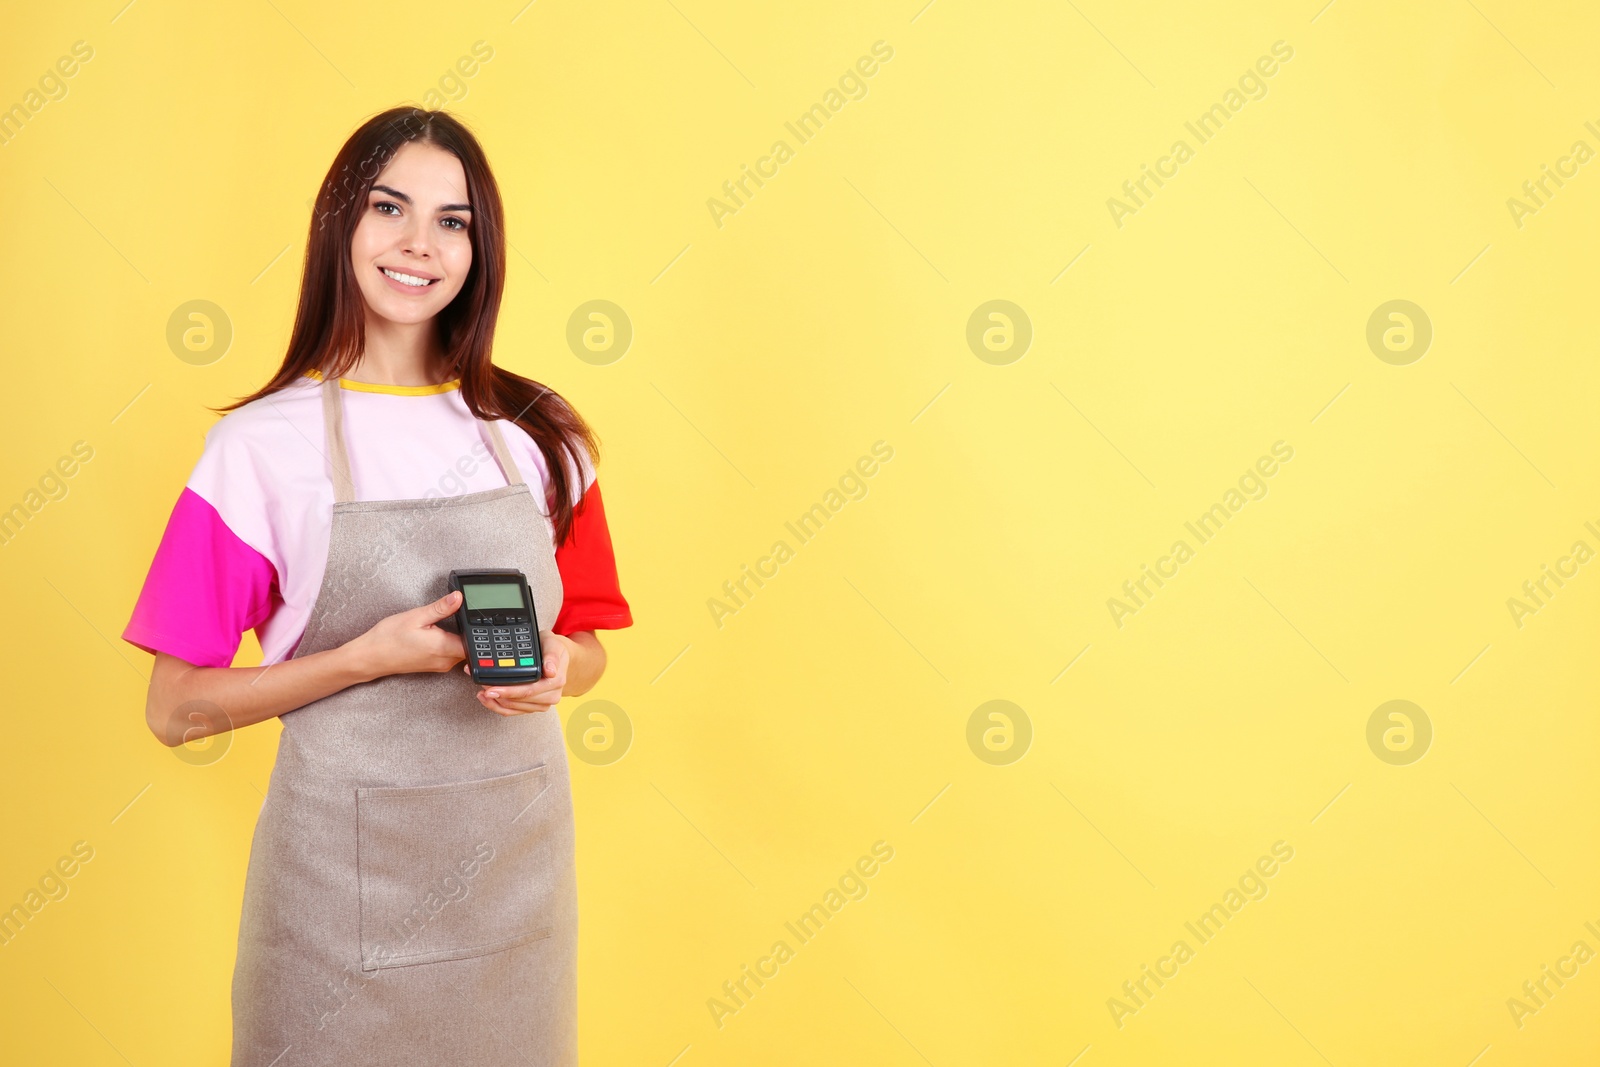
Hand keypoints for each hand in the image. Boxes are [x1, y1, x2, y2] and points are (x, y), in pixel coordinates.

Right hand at [343, 590, 465, 680]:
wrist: (370, 657)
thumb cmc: (388, 638)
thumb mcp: (416, 616)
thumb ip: (441, 608)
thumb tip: (458, 598)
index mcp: (443, 648)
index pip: (474, 642)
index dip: (478, 629)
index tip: (475, 615)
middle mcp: (445, 661)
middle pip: (470, 646)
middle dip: (468, 630)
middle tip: (461, 614)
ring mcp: (439, 665)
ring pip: (460, 650)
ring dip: (458, 637)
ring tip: (447, 622)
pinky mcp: (433, 665)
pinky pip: (450, 654)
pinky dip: (449, 643)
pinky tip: (439, 632)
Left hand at [465, 630, 570, 715]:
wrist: (559, 658)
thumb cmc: (553, 648)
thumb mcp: (553, 644)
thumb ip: (552, 656)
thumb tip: (550, 671)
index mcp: (555, 682)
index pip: (528, 691)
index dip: (508, 691)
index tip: (492, 688)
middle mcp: (551, 696)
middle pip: (519, 701)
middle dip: (498, 695)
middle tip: (482, 687)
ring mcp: (543, 704)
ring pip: (514, 708)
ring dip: (496, 702)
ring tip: (482, 692)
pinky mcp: (534, 707)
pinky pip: (514, 711)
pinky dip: (498, 707)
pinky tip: (488, 700)